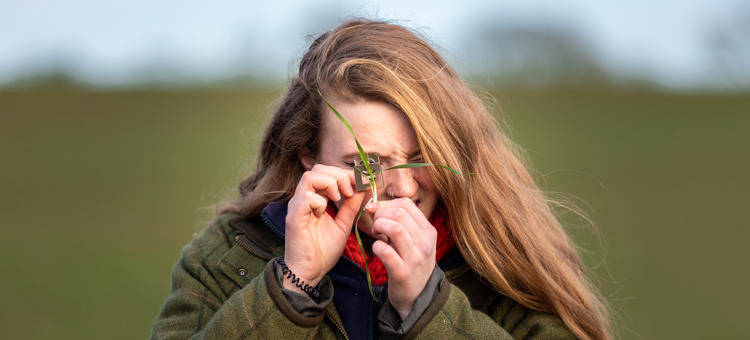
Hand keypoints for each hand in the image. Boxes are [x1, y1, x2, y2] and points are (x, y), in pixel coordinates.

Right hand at [284, 164, 365, 292]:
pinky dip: (320, 201)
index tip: (360, 183)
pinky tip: (324, 214)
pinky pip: (306, 198)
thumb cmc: (323, 250)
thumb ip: (351, 206)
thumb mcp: (344, 223)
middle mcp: (303, 198)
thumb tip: (363, 187)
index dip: (345, 174)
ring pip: (310, 177)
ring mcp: (296, 207)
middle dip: (339, 176)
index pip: (327, 172)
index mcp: (314, 198)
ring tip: (339, 199)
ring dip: (330, 184)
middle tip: (350, 192)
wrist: (310, 272)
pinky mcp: (293, 218)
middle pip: (318, 169)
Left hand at [366, 198, 436, 319]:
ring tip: (376, 233)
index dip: (386, 204)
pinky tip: (377, 249)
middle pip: (399, 213)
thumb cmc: (412, 264)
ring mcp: (415, 258)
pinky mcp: (402, 273)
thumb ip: (402, 223)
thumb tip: (375, 205)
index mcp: (428, 231)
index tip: (375, 211)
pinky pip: (386, 251)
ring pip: (395, 228)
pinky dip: (376, 246)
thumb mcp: (416, 241)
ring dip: (379, 226)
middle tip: (375, 224)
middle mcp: (425, 243)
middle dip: (380, 214)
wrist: (418, 297)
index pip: (407, 205)